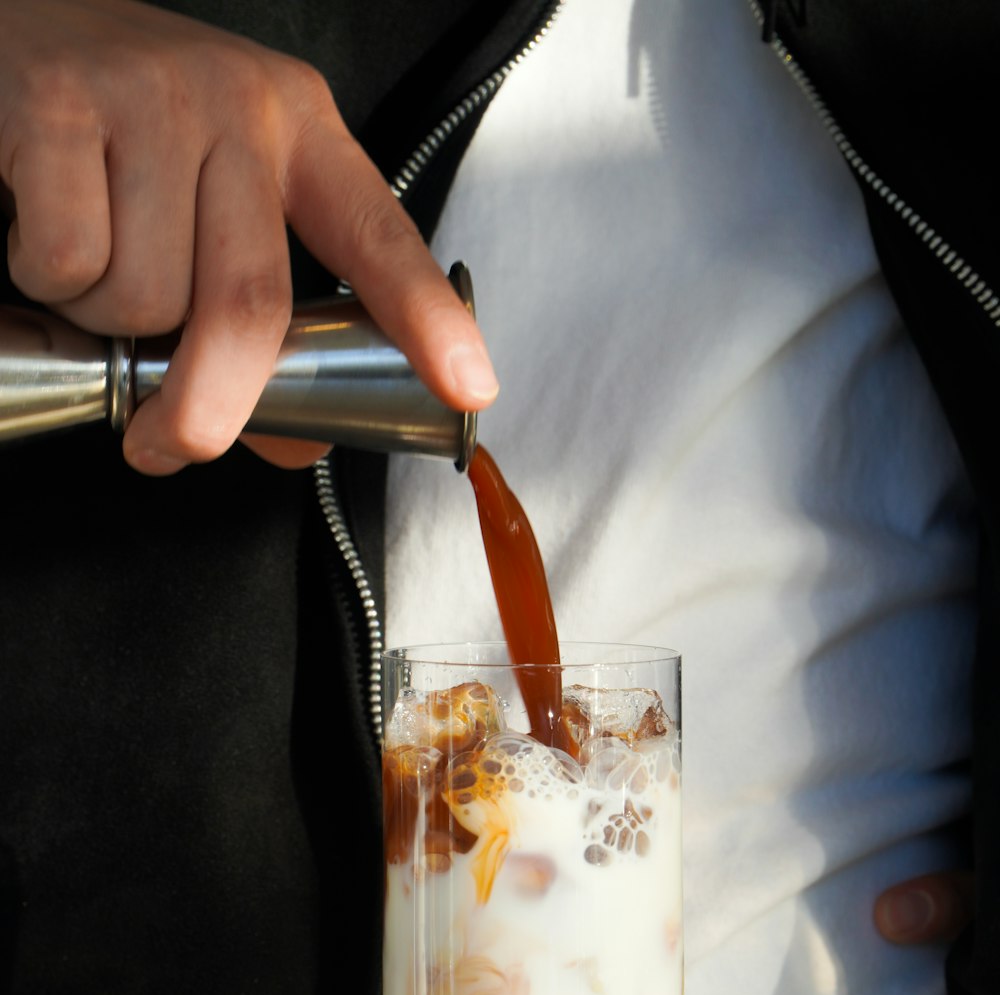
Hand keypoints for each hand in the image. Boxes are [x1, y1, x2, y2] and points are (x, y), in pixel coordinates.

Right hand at [0, 0, 497, 474]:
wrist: (15, 19)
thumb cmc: (123, 135)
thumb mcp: (214, 200)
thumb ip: (260, 314)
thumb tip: (289, 434)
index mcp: (299, 129)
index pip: (379, 236)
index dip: (428, 321)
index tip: (469, 387)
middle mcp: (239, 105)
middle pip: (249, 307)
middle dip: (210, 406)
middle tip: (173, 442)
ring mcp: (151, 96)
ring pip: (146, 298)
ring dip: (107, 321)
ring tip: (93, 262)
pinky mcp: (60, 104)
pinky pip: (69, 265)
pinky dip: (45, 282)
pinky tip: (44, 229)